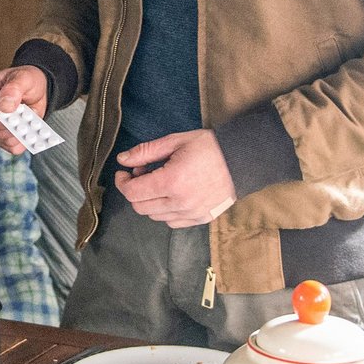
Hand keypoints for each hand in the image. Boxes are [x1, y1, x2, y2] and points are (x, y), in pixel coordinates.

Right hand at [0, 65, 48, 154]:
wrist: (35, 89)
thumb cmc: (26, 80)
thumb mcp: (23, 78)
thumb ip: (13, 89)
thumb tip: (5, 106)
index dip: (1, 120)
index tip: (18, 114)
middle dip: (15, 127)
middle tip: (29, 116)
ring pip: (5, 141)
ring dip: (22, 133)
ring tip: (31, 119)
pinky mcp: (4, 138)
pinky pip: (13, 148)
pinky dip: (26, 141)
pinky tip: (32, 130)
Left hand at [113, 130, 237, 227]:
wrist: (241, 160)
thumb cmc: (209, 147)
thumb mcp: (174, 142)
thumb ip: (145, 152)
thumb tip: (122, 160)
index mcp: (171, 181)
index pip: (133, 192)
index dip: (122, 182)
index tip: (124, 172)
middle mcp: (180, 202)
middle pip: (140, 207)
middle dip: (134, 190)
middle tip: (143, 173)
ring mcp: (191, 214)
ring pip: (154, 216)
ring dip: (150, 201)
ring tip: (160, 182)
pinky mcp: (200, 219)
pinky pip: (172, 222)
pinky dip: (165, 211)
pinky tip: (172, 194)